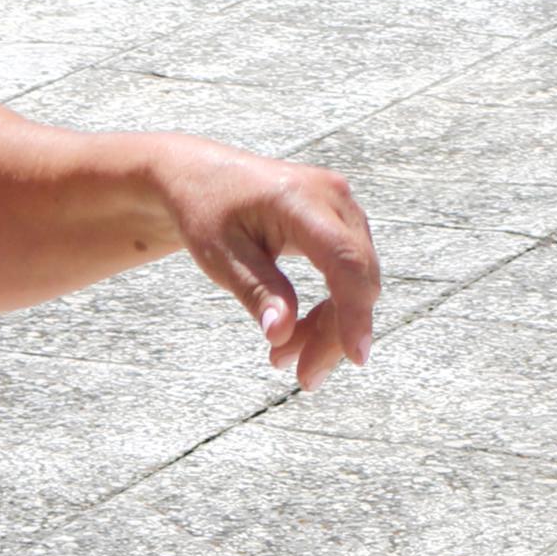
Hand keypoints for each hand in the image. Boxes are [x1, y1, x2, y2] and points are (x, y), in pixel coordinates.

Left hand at [151, 133, 376, 387]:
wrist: (199, 176)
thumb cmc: (205, 211)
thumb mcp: (220, 255)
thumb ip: (256, 291)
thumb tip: (283, 335)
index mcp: (299, 199)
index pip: (344, 259)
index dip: (355, 311)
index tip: (356, 358)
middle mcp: (332, 196)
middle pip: (356, 276)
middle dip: (335, 332)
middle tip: (305, 379)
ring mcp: (341, 206)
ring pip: (356, 280)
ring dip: (330, 325)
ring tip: (285, 360)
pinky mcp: (339, 220)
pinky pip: (347, 271)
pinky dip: (328, 307)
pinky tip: (297, 333)